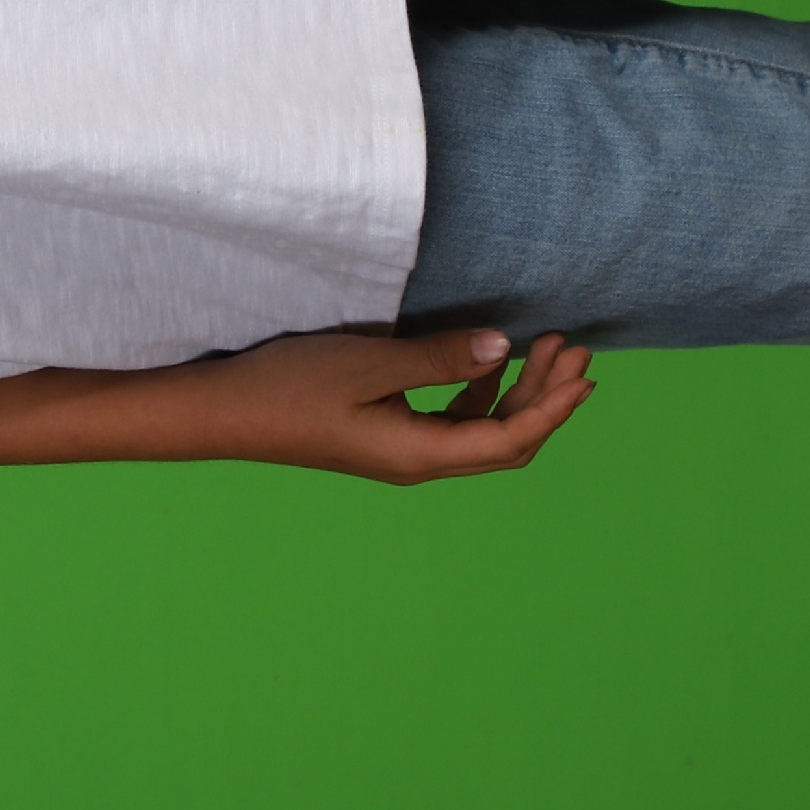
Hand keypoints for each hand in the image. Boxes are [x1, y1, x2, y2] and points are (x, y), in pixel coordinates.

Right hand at [178, 326, 595, 484]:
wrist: (226, 412)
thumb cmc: (292, 386)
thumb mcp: (370, 363)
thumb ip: (440, 358)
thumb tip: (504, 349)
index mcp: (420, 453)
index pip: (510, 439)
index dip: (554, 407)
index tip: (584, 369)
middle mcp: (419, 463)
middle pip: (505, 440)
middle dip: (547, 396)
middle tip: (573, 347)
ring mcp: (402, 453)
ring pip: (482, 431)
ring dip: (519, 392)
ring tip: (544, 348)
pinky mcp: (385, 437)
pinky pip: (453, 423)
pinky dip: (483, 395)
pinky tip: (489, 366)